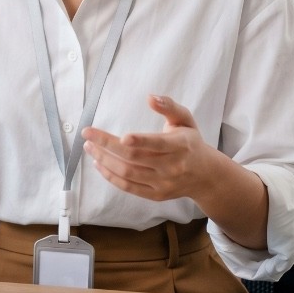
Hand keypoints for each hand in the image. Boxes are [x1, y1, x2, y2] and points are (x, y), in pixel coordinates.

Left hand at [81, 95, 224, 203]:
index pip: (157, 144)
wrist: (205, 175)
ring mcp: (163, 183)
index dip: (140, 141)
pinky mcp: (156, 195)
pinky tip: (99, 164)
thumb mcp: (185, 120)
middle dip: (107, 146)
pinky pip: (128, 187)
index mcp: (180, 145)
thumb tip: (150, 97)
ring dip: (104, 160)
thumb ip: (169, 106)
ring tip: (90, 147)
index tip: (122, 136)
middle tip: (88, 135)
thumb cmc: (190, 142)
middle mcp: (172, 166)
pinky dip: (110, 176)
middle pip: (134, 158)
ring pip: (128, 173)